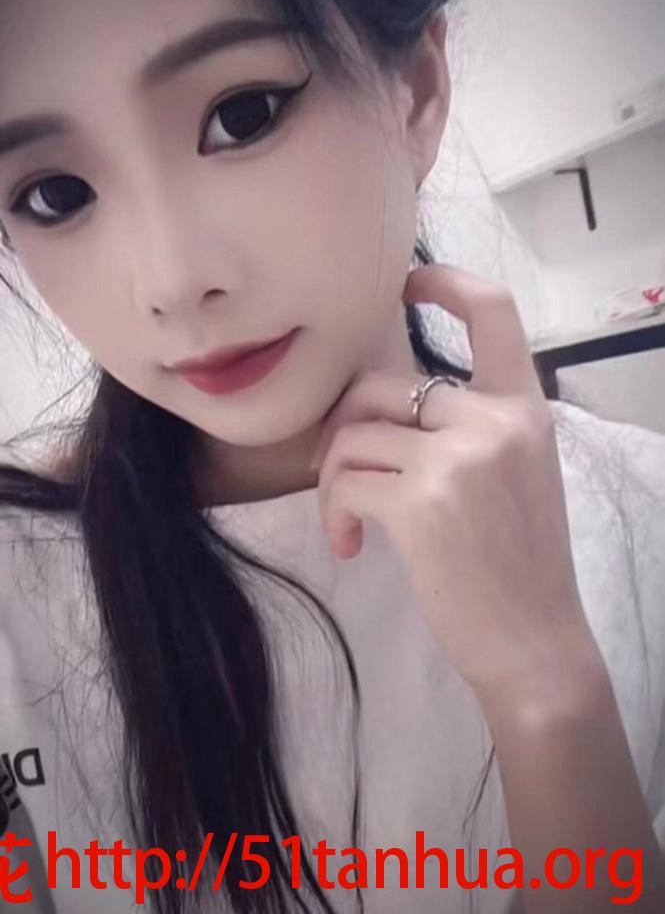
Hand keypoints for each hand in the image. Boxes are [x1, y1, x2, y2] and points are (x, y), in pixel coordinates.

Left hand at [309, 263, 594, 704]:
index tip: (407, 283)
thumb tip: (394, 408)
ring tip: (348, 520)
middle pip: (382, 385)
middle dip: (345, 425)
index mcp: (525, 409)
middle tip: (342, 472)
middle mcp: (495, 421)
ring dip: (332, 478)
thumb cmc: (522, 565)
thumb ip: (475, 428)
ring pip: (353, 433)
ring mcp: (458, 459)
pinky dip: (334, 511)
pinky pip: (344, 480)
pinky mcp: (419, 502)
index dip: (444, 280)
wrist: (536, 644)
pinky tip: (351, 546)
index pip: (494, 311)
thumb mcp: (520, 475)